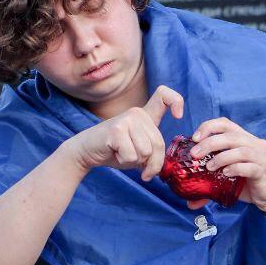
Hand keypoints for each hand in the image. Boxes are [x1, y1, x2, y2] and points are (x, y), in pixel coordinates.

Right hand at [63, 86, 184, 181]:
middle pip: (159, 144)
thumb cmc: (116, 152)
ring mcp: (126, 119)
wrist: (87, 152)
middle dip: (152, 163)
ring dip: (135, 161)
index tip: (178, 116)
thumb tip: (161, 168)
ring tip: (122, 152)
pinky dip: (124, 161)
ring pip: (146, 152)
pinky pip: (131, 156)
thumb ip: (154, 154)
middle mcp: (137, 113)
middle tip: (138, 164)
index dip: (177, 101)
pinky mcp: (116, 130)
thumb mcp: (141, 152)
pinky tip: (114, 152)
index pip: (165, 96)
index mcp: (145, 115)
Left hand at [188, 118, 265, 214]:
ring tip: (209, 167)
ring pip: (240, 150)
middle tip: (195, 155)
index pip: (225, 123)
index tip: (195, 138)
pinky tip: (226, 174)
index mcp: (245, 139)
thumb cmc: (252, 184)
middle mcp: (254, 144)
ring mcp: (261, 157)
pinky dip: (235, 169)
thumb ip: (211, 185)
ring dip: (221, 157)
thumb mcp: (231, 179)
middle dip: (209, 143)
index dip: (208, 127)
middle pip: (230, 136)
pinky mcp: (263, 171)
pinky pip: (248, 167)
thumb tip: (190, 202)